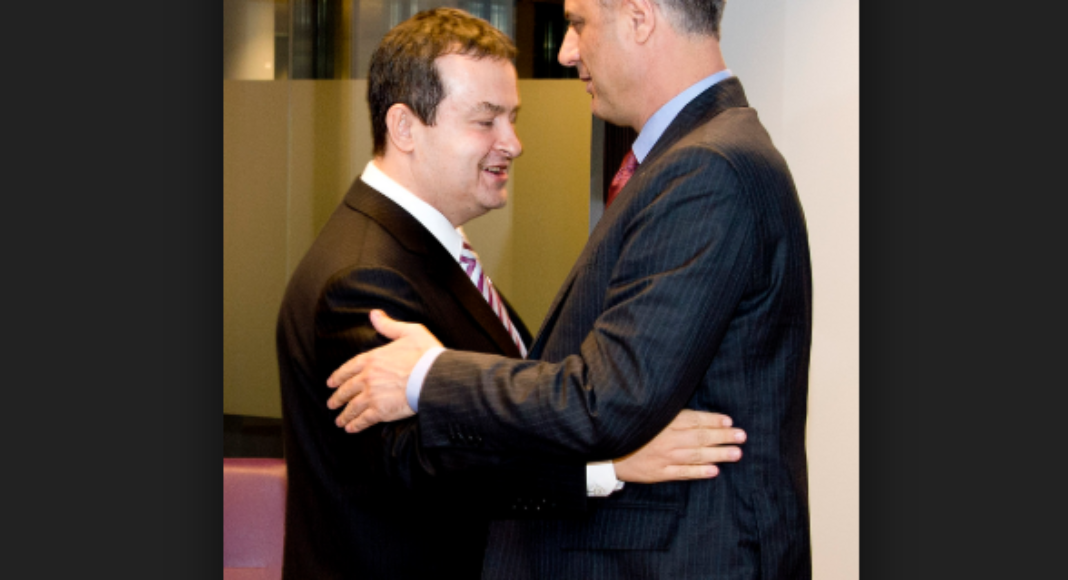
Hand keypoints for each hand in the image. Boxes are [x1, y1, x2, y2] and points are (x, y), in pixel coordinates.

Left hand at [326, 309, 442, 431]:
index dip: (338, 376)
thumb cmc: (425, 354)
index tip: (331, 383)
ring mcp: (372, 395)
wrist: (434, 377)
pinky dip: (355, 425)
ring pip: (352, 407)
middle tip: (331, 404)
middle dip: (337, 398)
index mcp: (372, 358)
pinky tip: (350, 429)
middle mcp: (367, 377)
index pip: (349, 368)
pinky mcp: (380, 411)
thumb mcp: (409, 331)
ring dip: (344, 415)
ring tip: (339, 421)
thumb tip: (374, 314)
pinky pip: (363, 420)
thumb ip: (389, 325)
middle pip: (347, 390)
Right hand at [612, 410, 745, 482]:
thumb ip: (668, 414)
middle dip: (723, 437)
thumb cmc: (629, 430)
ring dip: (718, 454)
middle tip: (742, 436)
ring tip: (736, 453)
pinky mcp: (658, 473)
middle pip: (700, 437)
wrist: (605, 452)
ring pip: (696, 455)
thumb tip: (693, 413)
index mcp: (663, 422)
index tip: (729, 421)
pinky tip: (714, 471)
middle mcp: (666, 439)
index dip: (713, 420)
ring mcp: (663, 458)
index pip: (694, 420)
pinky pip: (682, 473)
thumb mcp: (647, 416)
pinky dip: (699, 472)